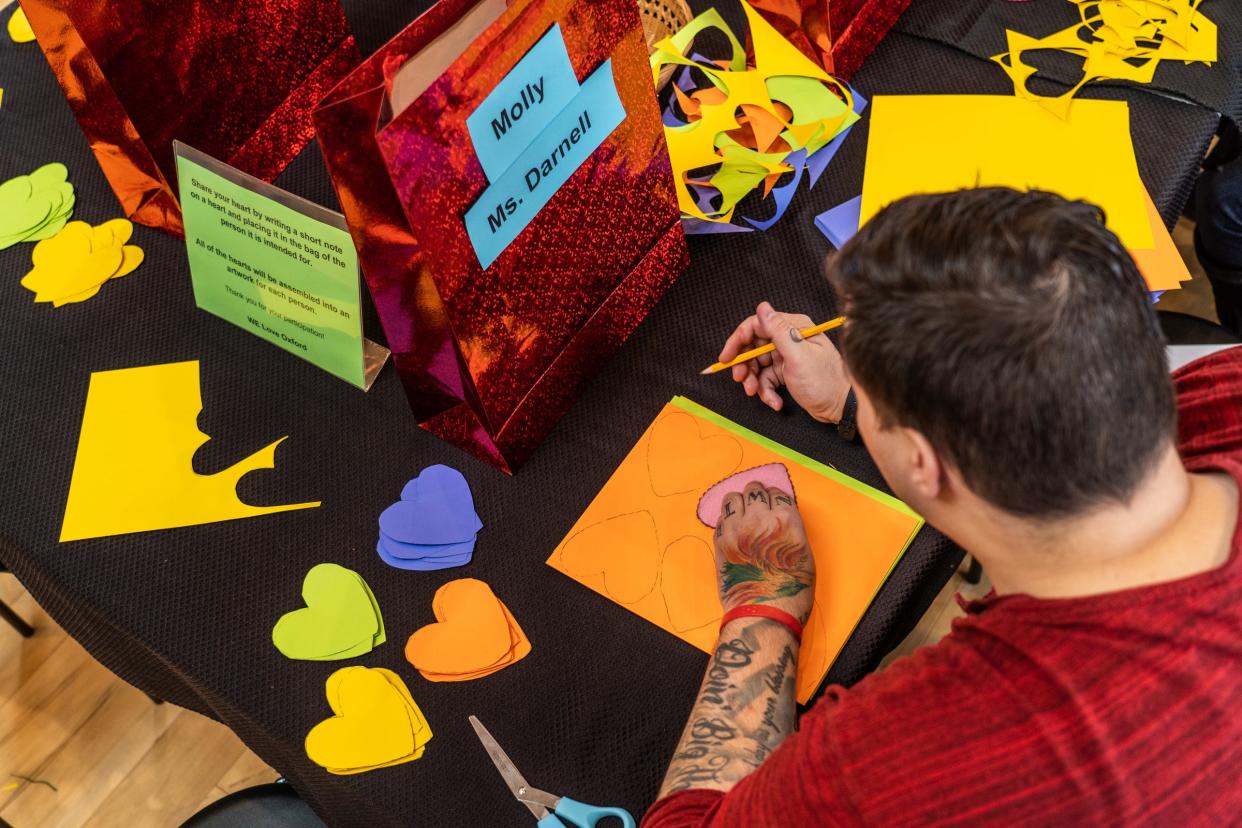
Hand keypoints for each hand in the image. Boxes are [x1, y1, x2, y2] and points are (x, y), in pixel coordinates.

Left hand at [714, 482, 814, 621]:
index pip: (777, 493)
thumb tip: (779, 519)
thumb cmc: (791, 590)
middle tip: (757, 506)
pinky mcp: (720, 541)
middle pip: (753, 489)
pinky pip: (721, 518)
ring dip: (739, 503)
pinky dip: (728, 520)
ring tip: (742, 514)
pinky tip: (734, 530)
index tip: (773, 504)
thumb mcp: (804, 554)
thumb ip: (791, 530)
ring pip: (732, 498)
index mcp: (785, 521)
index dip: (775, 498)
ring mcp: (736, 529)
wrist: (764, 612)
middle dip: (756, 496)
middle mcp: (758, 519)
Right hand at [717, 302, 849, 422]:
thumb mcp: (798, 356)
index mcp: (793, 328)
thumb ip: (778, 331)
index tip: (727, 357)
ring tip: (755, 393)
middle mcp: (789, 339)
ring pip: (757, 365)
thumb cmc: (824, 381)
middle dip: (744, 364)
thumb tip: (762, 307)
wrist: (840, 407)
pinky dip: (766, 391)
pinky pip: (766, 379)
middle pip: (754, 346)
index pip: (756, 326)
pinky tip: (775, 402)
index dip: (738, 340)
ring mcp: (787, 356)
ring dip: (753, 381)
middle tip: (740, 379)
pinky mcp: (787, 372)